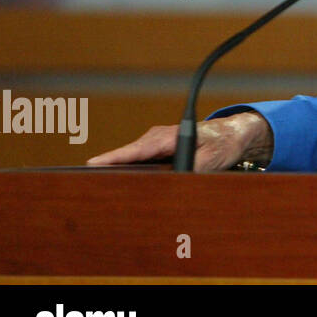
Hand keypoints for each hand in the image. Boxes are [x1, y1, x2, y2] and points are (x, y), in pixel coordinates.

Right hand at [86, 111, 273, 172]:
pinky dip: (126, 166)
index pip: (136, 150)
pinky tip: (116, 180)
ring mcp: (155, 141)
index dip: (114, 158)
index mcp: (169, 137)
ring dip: (116, 167)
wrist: (232, 133)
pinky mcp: (156, 148)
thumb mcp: (212, 160)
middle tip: (85, 179)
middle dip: (107, 165)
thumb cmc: (222, 144)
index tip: (93, 164)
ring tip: (95, 182)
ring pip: (131, 156)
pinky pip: (137, 158)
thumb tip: (175, 182)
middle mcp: (158, 137)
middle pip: (128, 154)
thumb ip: (193, 170)